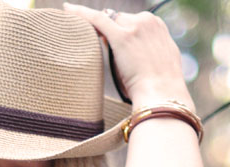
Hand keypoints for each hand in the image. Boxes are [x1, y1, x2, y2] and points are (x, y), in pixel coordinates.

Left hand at [63, 4, 193, 109]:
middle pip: (120, 20)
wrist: (162, 95)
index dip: (121, 32)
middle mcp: (147, 22)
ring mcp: (134, 28)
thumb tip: (136, 55)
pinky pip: (97, 20)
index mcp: (157, 26)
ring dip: (101, 33)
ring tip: (90, 43)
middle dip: (112, 34)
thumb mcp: (160, 64)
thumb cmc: (161, 89)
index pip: (133, 22)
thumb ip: (149, 52)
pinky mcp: (121, 37)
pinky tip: (67, 9)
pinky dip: (80, 13)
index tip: (112, 41)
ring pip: (110, 22)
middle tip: (103, 53)